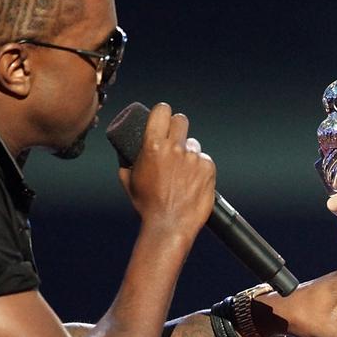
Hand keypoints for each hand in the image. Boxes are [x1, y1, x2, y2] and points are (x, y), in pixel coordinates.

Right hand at [118, 102, 215, 238]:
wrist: (169, 225)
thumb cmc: (147, 206)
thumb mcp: (129, 180)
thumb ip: (128, 161)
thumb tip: (127, 152)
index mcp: (153, 146)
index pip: (162, 110)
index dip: (163, 112)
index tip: (163, 117)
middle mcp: (175, 148)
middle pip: (181, 120)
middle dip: (177, 128)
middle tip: (175, 140)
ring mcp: (194, 158)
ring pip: (194, 143)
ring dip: (189, 153)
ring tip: (182, 172)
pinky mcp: (208, 168)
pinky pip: (205, 160)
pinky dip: (200, 168)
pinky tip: (193, 181)